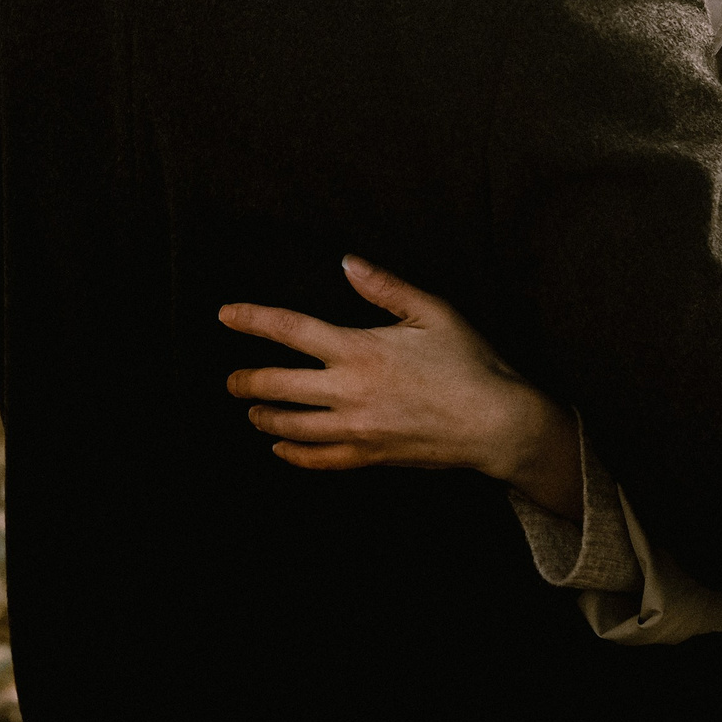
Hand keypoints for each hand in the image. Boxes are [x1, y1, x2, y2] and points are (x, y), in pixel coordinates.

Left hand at [220, 257, 583, 517]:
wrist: (496, 424)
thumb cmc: (469, 363)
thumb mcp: (433, 311)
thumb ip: (385, 287)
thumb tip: (347, 262)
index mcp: (359, 349)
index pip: (291, 330)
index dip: (253, 320)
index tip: (226, 315)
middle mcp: (348, 391)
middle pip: (278, 385)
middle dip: (246, 381)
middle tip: (232, 380)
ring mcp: (356, 429)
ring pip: (290, 426)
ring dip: (263, 417)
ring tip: (252, 411)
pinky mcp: (369, 457)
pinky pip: (318, 460)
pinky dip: (293, 454)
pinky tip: (281, 449)